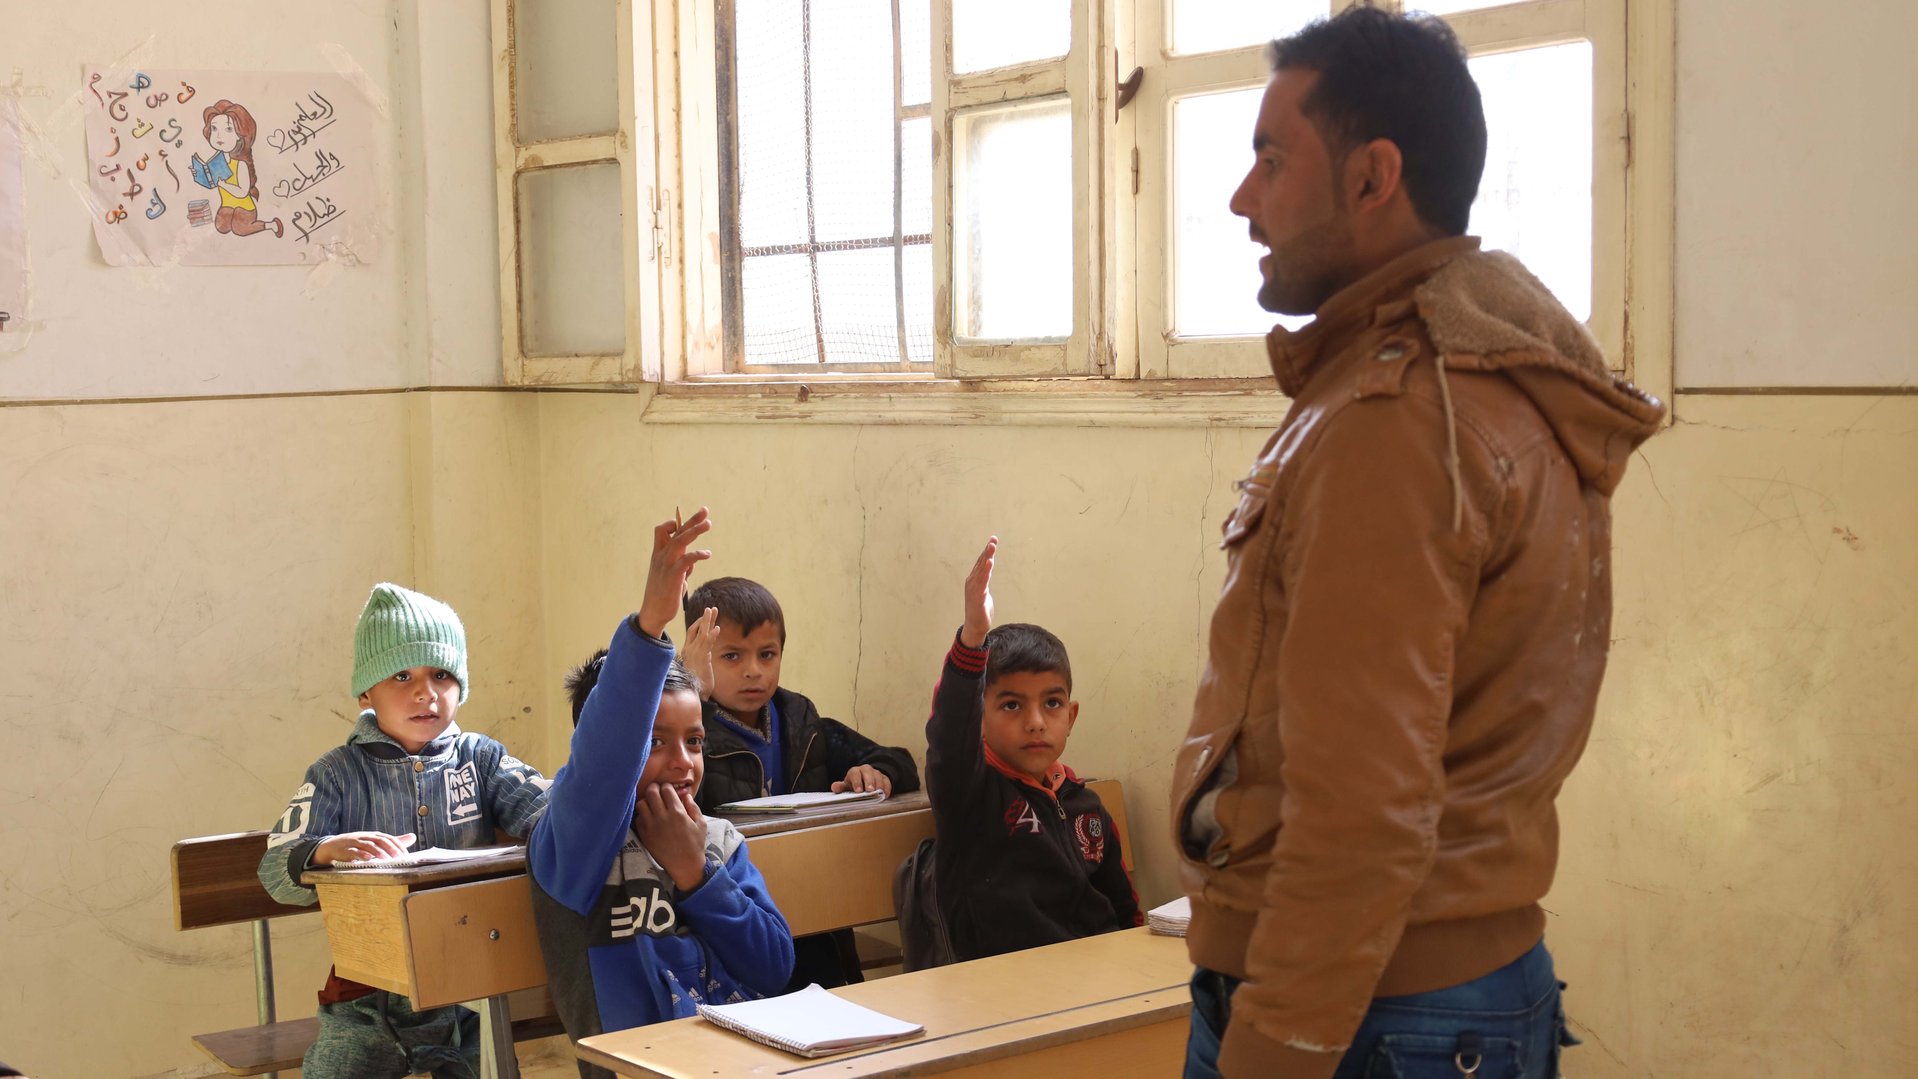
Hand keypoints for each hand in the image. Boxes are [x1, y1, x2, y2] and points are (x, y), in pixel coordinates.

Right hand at [313, 831, 415, 865]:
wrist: (333, 846)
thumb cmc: (357, 845)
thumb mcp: (375, 842)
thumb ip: (393, 841)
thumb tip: (413, 837)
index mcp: (374, 835)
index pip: (389, 838)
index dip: (398, 846)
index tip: (406, 856)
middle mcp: (366, 837)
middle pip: (380, 840)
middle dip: (390, 848)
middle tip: (399, 857)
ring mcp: (355, 843)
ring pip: (368, 846)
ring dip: (378, 852)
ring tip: (386, 859)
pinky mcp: (346, 850)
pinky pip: (354, 852)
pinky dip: (361, 855)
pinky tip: (367, 859)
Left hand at [634, 784, 708, 891]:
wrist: (684, 865)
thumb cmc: (695, 844)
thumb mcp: (701, 824)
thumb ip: (693, 807)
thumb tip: (685, 795)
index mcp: (677, 812)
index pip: (666, 789)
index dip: (667, 787)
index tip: (668, 790)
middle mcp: (662, 817)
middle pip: (651, 792)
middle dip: (654, 788)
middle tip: (657, 791)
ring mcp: (651, 826)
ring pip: (641, 804)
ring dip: (646, 801)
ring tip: (652, 805)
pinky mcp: (644, 835)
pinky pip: (638, 818)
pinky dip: (643, 815)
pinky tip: (649, 818)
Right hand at [639, 508, 712, 638]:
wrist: (654, 613)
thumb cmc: (664, 595)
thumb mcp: (672, 576)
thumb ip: (682, 565)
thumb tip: (693, 560)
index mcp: (659, 555)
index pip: (662, 531)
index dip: (673, 524)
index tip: (685, 521)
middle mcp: (661, 557)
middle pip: (676, 532)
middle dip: (691, 520)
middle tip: (705, 510)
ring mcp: (666, 565)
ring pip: (680, 541)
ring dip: (695, 531)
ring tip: (708, 524)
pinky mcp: (673, 576)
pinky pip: (685, 560)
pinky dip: (696, 554)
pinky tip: (707, 553)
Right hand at [682, 606, 718, 700]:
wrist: (693, 692)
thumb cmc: (696, 681)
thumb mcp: (698, 665)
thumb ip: (702, 656)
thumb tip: (708, 651)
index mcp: (687, 650)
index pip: (692, 632)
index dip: (699, 623)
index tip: (706, 617)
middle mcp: (689, 649)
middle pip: (696, 629)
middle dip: (704, 618)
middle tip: (710, 608)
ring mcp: (695, 653)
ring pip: (702, 633)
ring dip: (708, 621)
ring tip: (713, 611)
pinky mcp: (702, 658)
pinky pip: (708, 644)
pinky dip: (713, 635)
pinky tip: (718, 628)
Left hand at [832, 765, 891, 795]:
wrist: (865, 780)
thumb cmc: (854, 785)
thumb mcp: (846, 786)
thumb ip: (841, 787)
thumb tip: (834, 787)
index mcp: (855, 771)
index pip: (855, 774)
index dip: (857, 782)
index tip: (858, 791)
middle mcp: (866, 770)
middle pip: (868, 773)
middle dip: (869, 782)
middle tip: (870, 790)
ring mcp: (876, 773)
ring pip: (878, 776)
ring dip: (879, 785)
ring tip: (879, 793)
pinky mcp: (884, 778)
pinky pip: (887, 781)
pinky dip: (886, 788)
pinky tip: (885, 795)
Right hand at [961, 536, 996, 647]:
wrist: (975, 626)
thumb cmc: (979, 609)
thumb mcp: (983, 591)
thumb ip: (984, 580)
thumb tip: (987, 570)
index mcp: (974, 580)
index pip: (981, 562)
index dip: (987, 551)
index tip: (993, 539)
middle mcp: (972, 582)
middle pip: (981, 563)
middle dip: (987, 551)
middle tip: (993, 539)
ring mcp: (973, 590)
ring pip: (981, 570)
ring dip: (987, 558)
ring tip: (991, 548)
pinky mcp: (977, 597)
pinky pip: (982, 582)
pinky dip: (986, 572)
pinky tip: (989, 564)